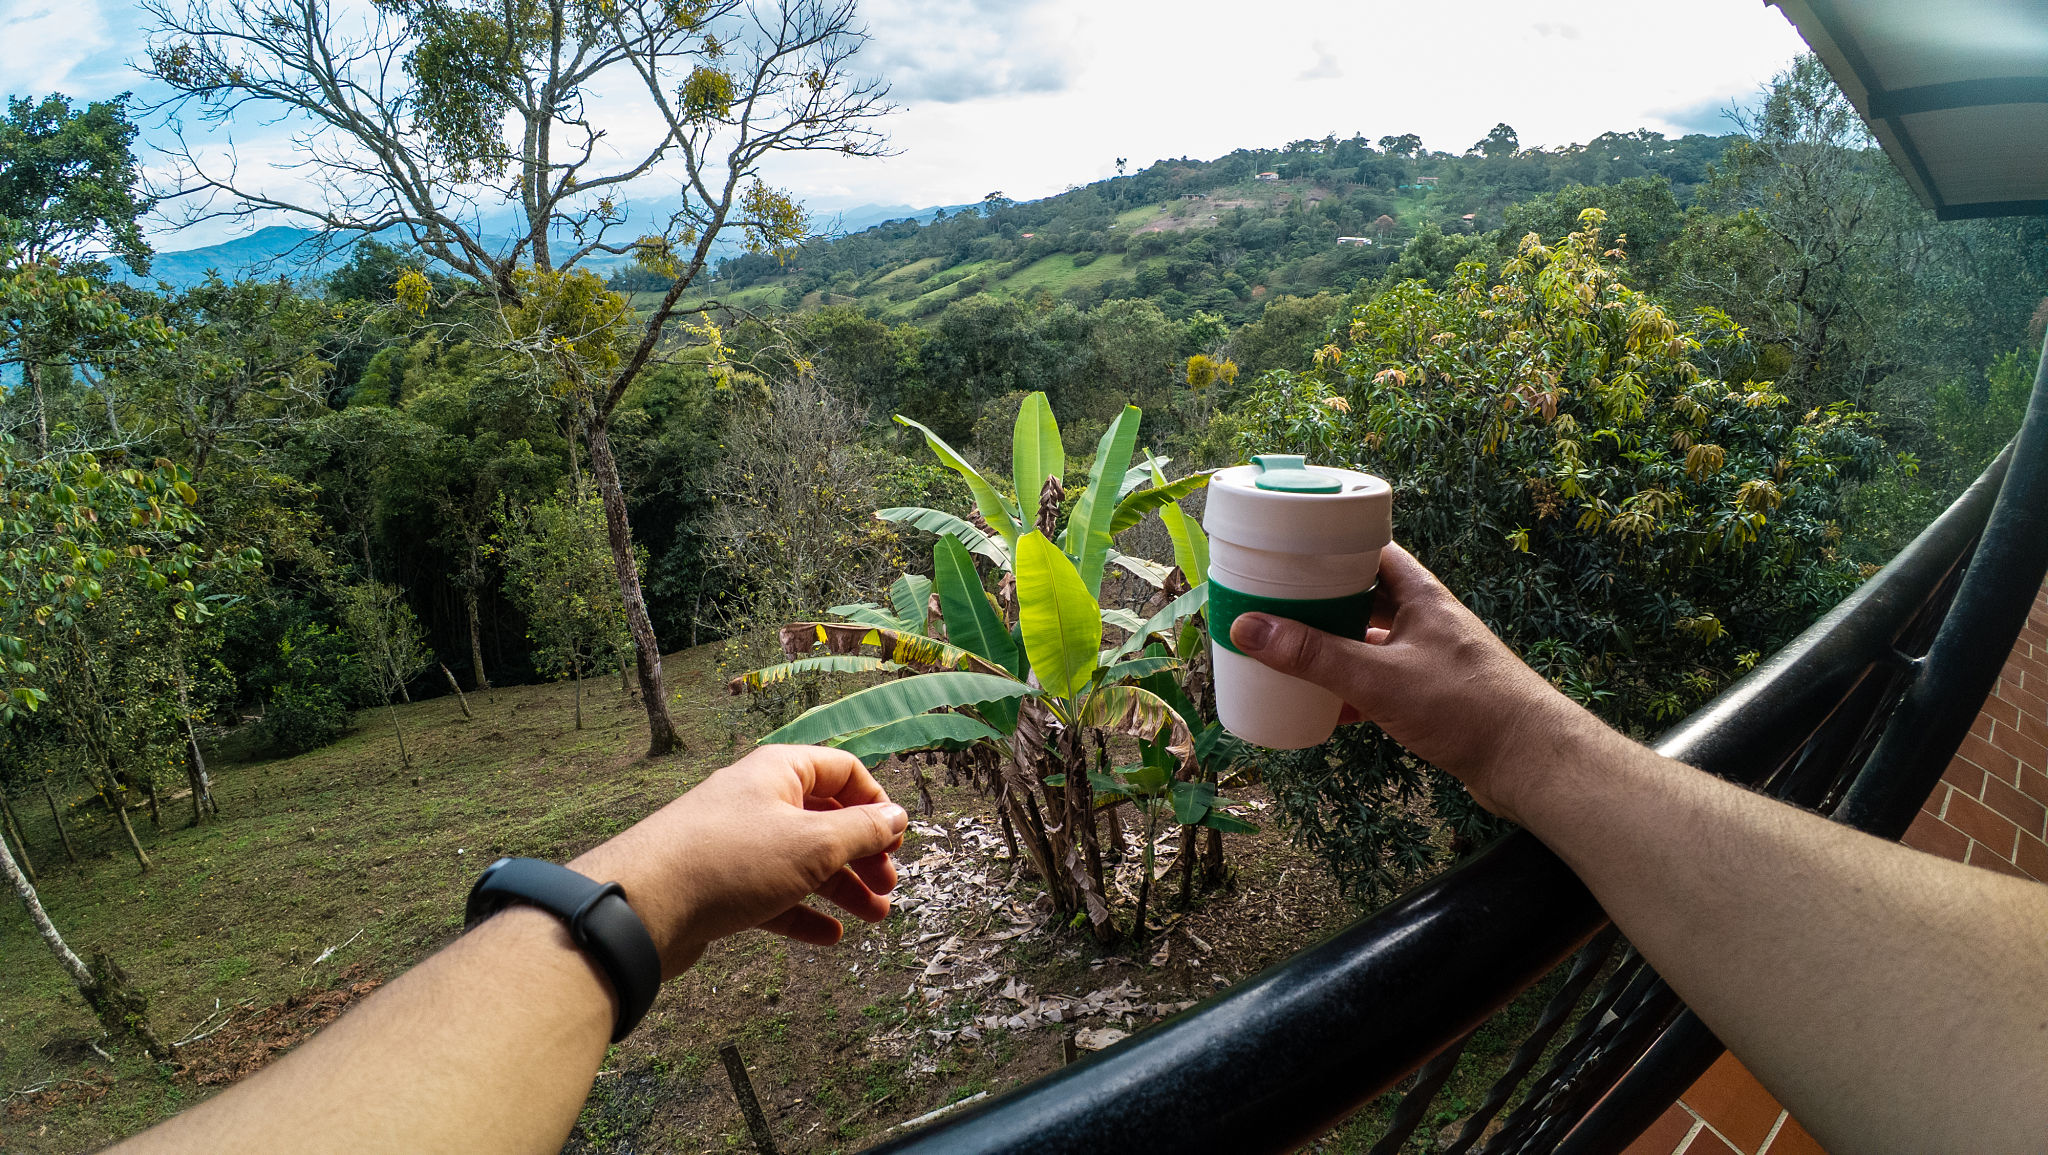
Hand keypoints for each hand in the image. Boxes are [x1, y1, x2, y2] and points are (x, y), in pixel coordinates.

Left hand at [568, 745, 906, 976]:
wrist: (642, 905)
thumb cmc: (730, 860)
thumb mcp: (812, 844)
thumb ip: (861, 831)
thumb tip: (896, 816)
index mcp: (779, 772)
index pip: (842, 772)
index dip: (875, 803)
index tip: (896, 842)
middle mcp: (757, 800)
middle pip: (824, 820)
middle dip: (862, 855)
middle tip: (887, 889)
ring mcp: (736, 843)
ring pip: (801, 861)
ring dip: (840, 888)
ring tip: (873, 918)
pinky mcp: (719, 884)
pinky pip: (772, 893)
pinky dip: (802, 912)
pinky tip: (829, 937)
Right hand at [1228, 542, 1611, 821]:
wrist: (1530, 763)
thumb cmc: (1468, 707)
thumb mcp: (1380, 678)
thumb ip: (1315, 656)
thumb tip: (1249, 628)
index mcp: (1421, 596)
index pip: (1370, 548)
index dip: (1329, 544)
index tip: (1286, 549)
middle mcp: (1427, 620)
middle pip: (1363, 596)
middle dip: (1320, 600)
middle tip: (1274, 602)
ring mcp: (1430, 658)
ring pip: (1370, 641)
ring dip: (1334, 646)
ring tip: (1290, 650)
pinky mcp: (1432, 696)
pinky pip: (1380, 680)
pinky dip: (1352, 687)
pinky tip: (1327, 704)